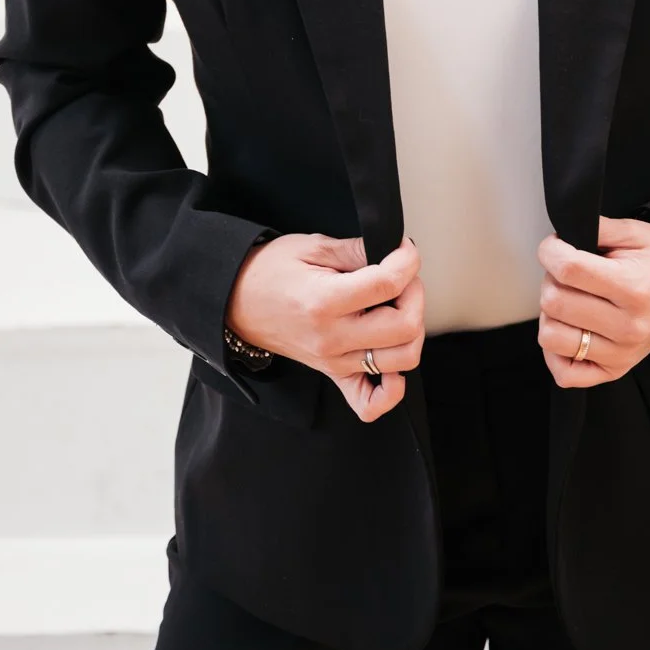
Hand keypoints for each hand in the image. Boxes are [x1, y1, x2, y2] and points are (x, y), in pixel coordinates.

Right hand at [224, 232, 424, 422]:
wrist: (234, 302)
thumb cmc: (268, 272)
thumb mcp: (311, 246)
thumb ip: (356, 249)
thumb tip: (392, 250)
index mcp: (325, 301)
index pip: (389, 283)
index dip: (408, 261)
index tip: (404, 249)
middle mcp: (333, 338)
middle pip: (405, 326)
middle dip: (415, 294)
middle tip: (402, 276)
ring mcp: (334, 361)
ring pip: (402, 360)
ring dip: (411, 330)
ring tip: (396, 307)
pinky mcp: (333, 374)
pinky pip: (370, 403)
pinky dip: (391, 389)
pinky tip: (391, 363)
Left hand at [536, 216, 649, 388]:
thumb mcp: (637, 232)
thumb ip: (597, 228)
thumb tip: (562, 234)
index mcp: (633, 288)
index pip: (568, 270)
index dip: (550, 251)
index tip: (555, 246)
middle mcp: (627, 326)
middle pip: (554, 302)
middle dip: (549, 279)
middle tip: (565, 272)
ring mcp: (620, 353)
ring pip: (551, 337)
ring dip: (550, 314)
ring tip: (568, 300)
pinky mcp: (614, 369)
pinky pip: (565, 373)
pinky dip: (556, 353)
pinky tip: (569, 330)